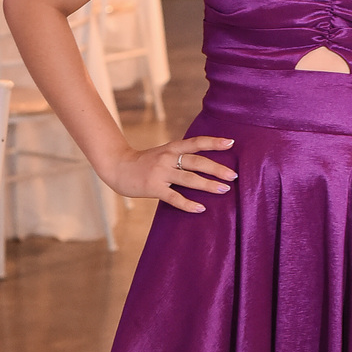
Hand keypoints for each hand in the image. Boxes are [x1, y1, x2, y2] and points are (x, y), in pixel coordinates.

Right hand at [108, 136, 236, 213]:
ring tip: (224, 190)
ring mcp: (160, 173)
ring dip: (208, 185)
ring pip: (189, 179)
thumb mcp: (163, 153)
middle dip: (217, 169)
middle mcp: (168, 157)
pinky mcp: (153, 188)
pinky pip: (174, 197)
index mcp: (172, 147)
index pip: (196, 142)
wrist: (117, 167)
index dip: (214, 142)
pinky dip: (188, 204)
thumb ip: (180, 155)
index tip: (231, 143)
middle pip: (197, 161)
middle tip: (233, 176)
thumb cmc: (144, 162)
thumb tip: (205, 163)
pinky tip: (201, 208)